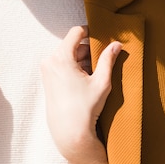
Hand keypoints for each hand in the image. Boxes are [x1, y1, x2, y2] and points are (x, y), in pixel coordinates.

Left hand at [41, 26, 121, 162]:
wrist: (70, 132)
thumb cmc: (86, 108)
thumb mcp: (101, 82)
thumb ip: (108, 60)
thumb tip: (117, 44)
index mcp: (61, 57)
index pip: (76, 32)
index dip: (89, 31)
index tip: (100, 35)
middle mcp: (50, 61)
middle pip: (72, 45)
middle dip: (88, 50)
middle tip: (103, 60)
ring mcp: (47, 70)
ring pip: (68, 55)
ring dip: (82, 60)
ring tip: (95, 74)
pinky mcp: (47, 79)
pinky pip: (62, 65)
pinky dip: (74, 67)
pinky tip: (86, 80)